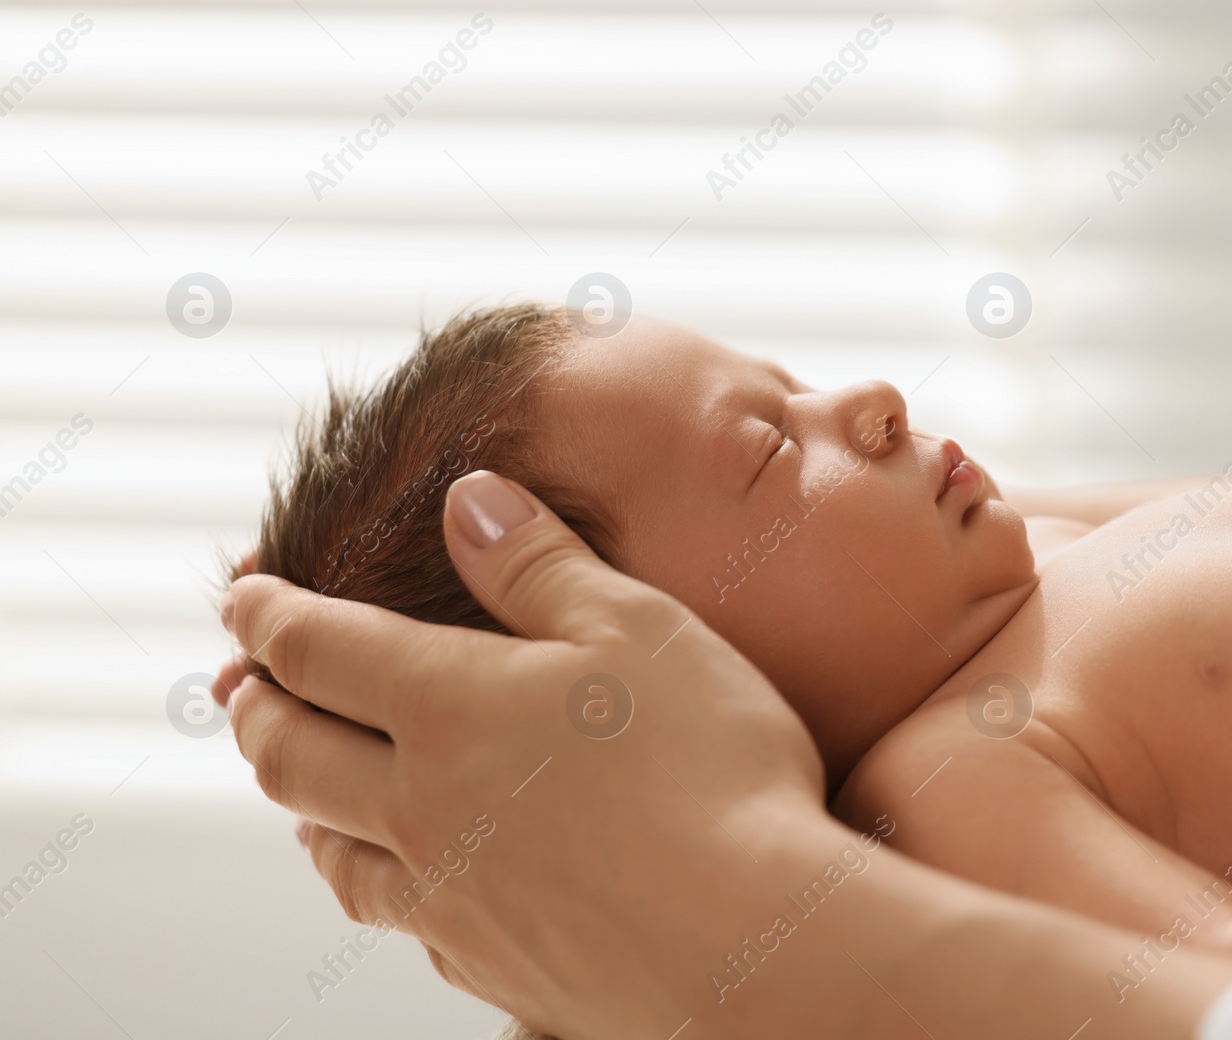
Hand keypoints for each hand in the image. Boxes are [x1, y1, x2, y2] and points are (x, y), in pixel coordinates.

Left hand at [220, 470, 830, 1037]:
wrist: (753, 943)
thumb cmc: (711, 769)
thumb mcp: (635, 628)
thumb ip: (540, 562)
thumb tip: (468, 501)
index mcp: (448, 706)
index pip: (315, 649)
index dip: (266, 616)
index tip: (243, 599)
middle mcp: (422, 806)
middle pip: (289, 755)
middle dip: (256, 709)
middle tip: (247, 689)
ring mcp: (448, 898)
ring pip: (332, 851)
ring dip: (304, 805)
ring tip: (306, 786)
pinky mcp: (488, 965)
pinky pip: (402, 920)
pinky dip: (378, 881)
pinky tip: (413, 879)